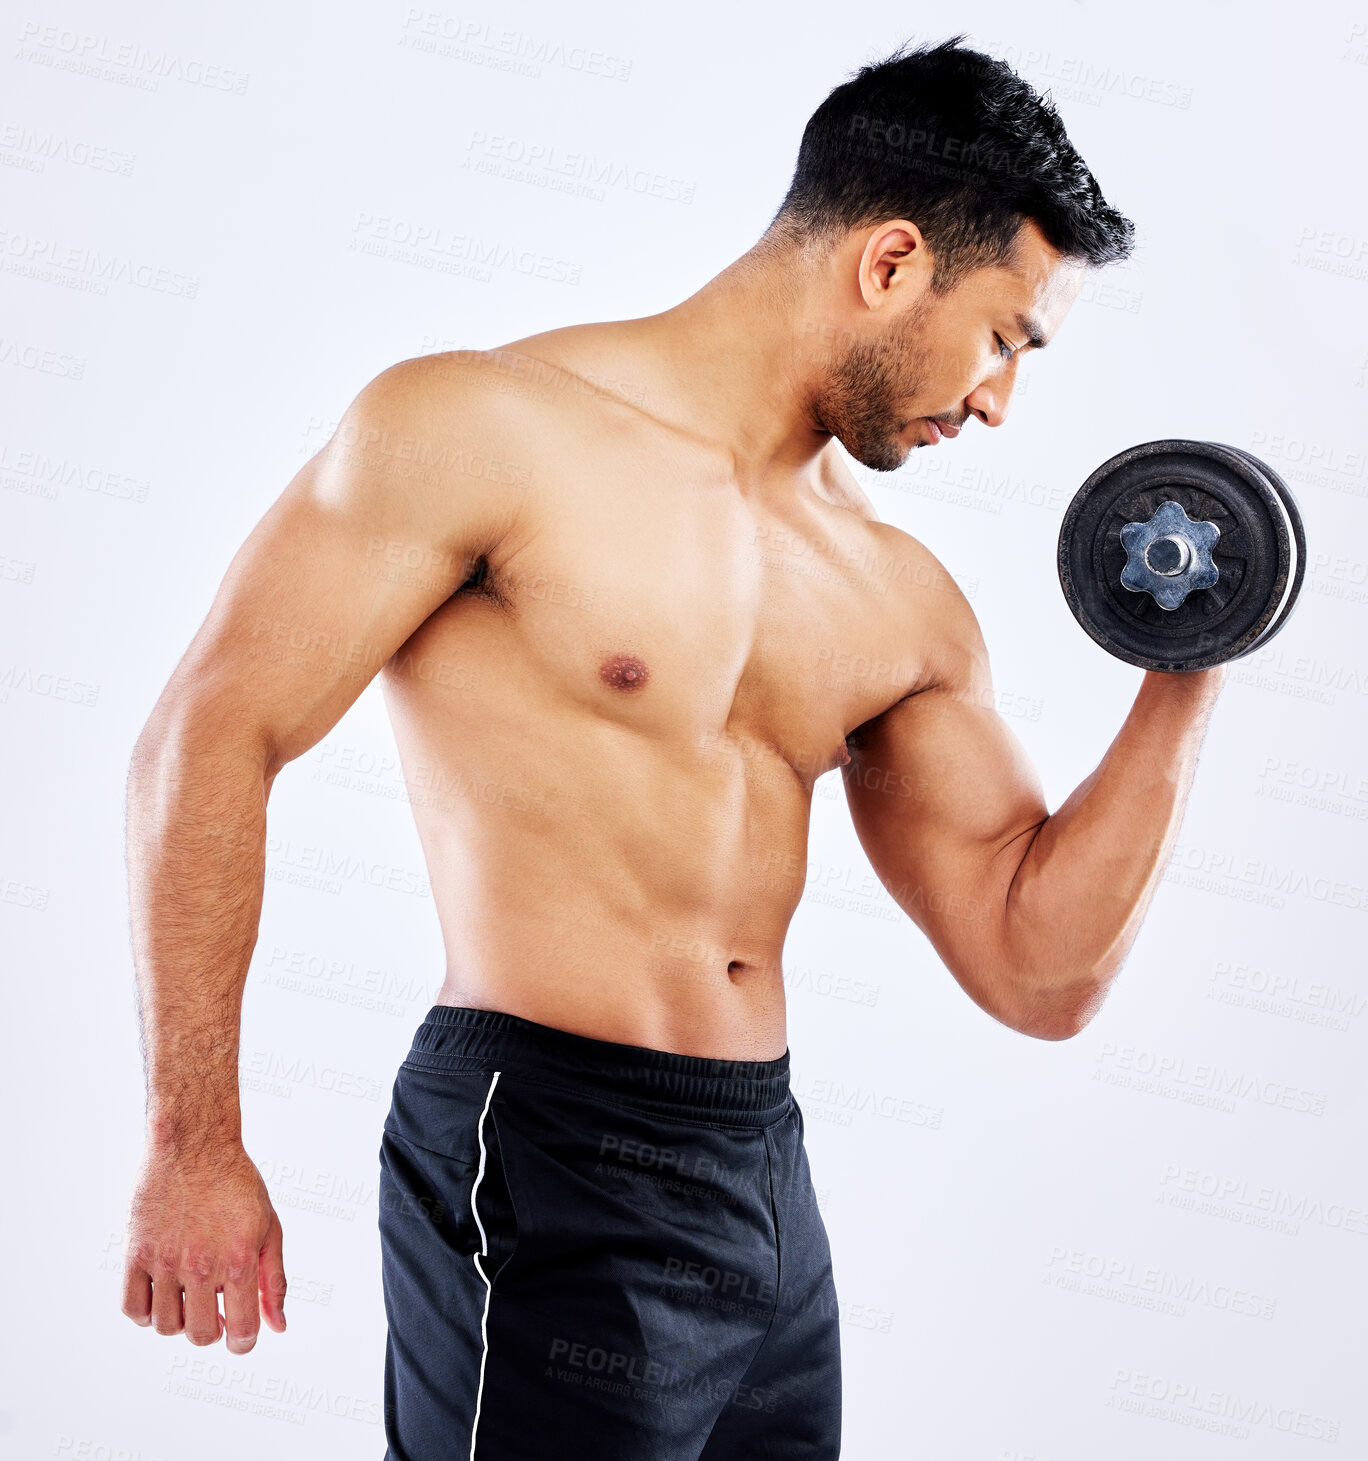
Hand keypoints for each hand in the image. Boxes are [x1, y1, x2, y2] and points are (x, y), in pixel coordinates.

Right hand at [121, 1140, 286, 1351]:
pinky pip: (132, 1308)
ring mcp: (164, 1261)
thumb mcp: (268, 1227)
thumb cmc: (236, 1184)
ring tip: (191, 1296)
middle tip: (216, 1309)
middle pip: (200, 1335)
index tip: (241, 1336)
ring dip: (181, 1320)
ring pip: (165, 1327)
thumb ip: (274, 1280)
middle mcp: (200, 1266)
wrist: (194, 1146)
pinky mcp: (135, 1254)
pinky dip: (146, 1313)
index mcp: (238, 1260)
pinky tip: (162, 1294)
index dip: (243, 1342)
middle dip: (213, 1330)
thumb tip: (277, 1327)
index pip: (240, 1331)